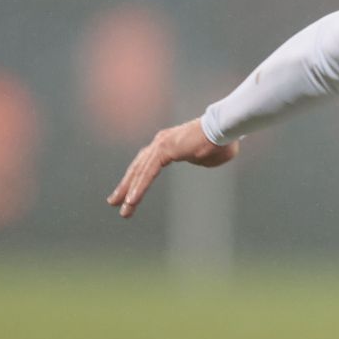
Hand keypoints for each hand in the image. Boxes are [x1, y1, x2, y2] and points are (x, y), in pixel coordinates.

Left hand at [107, 119, 238, 217]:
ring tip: (122, 209)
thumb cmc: (223, 142)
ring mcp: (160, 144)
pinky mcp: (163, 149)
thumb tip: (196, 159)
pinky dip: (139, 187)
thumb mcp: (208, 158)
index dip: (138, 178)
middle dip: (125, 186)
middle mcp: (160, 142)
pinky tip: (132, 200)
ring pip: (140, 172)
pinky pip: (147, 172)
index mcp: (169, 143)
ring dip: (129, 191)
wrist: (225, 130)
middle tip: (113, 202)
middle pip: (138, 167)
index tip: (130, 193)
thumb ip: (199, 159)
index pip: (147, 164)